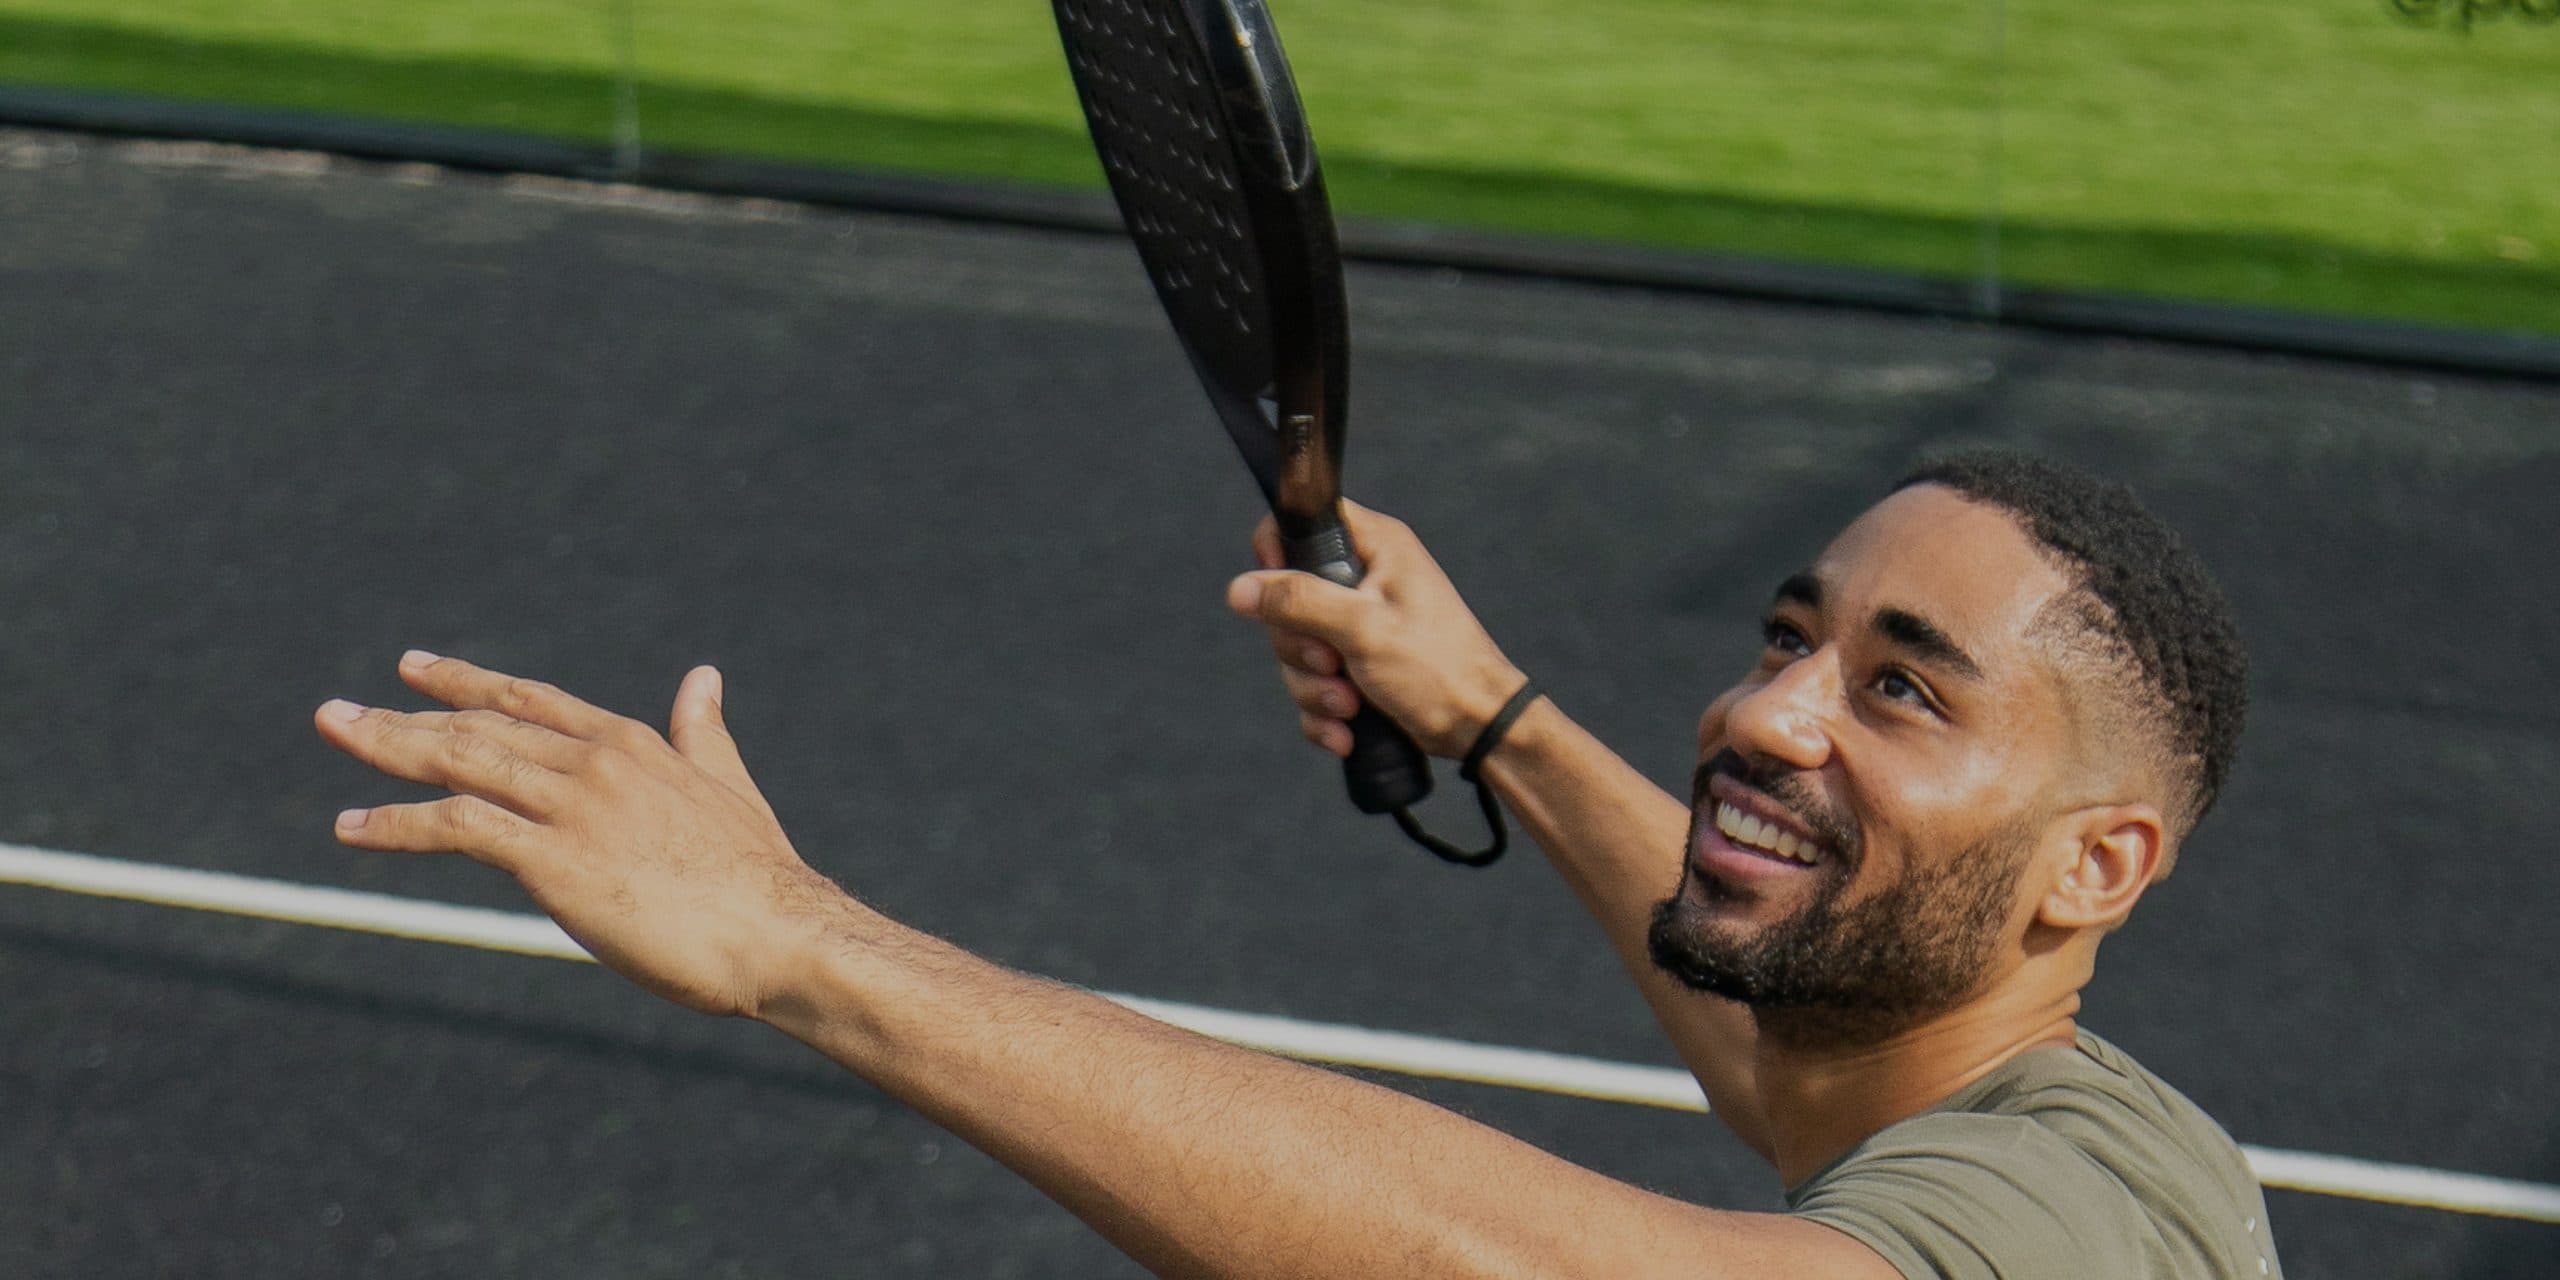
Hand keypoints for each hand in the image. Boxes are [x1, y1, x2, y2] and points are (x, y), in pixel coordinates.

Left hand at [313, 651, 851, 1019]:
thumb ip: (702, 731)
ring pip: (459, 763)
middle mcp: (595, 761)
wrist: (778, 932)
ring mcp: (572, 806)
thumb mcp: (728, 785)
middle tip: (336, 713)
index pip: (530, 701)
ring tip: (334, 738)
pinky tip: (353, 829)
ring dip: (386, 751)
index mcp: (631, 744)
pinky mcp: (554, 858)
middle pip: (479, 727)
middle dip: (402, 716)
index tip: (415, 669)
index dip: (469, 683)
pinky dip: (399, 825)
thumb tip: (704, 676)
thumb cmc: (760, 876)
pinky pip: (457, 827)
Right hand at [1226, 501, 1523, 758]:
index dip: (1279, 555)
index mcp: (1375, 547)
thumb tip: (1239, 588)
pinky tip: (1347, 730)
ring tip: (1350, 706)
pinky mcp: (1359, 666)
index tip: (1280, 597)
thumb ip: (1298, 602)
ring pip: (1298, 648)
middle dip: (1302, 648)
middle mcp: (1366, 577)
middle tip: (1332, 666)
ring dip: (1315, 688)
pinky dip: (1325, 711)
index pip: (1304, 521)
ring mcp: (1361, 624)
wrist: (1479, 727)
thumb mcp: (1362, 628)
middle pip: (1289, 597)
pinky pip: (1315, 682)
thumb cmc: (1437, 668)